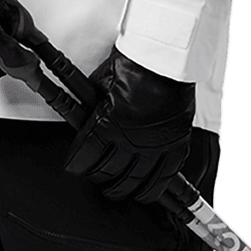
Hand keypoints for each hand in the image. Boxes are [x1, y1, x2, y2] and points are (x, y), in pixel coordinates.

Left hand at [64, 49, 194, 203]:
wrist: (166, 59)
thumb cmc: (132, 65)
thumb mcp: (100, 85)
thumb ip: (93, 108)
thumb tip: (85, 120)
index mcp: (108, 125)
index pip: (86, 157)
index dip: (77, 165)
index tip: (74, 167)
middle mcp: (132, 141)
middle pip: (111, 174)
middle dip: (100, 180)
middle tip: (97, 179)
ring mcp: (157, 145)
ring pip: (139, 182)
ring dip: (127, 190)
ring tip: (120, 192)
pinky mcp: (176, 143)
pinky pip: (168, 175)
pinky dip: (157, 186)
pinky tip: (149, 190)